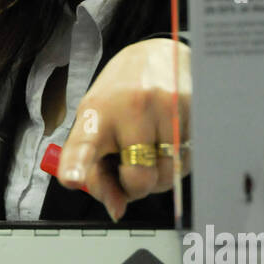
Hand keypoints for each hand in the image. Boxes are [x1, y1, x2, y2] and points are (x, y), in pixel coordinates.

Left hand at [55, 38, 190, 220]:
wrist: (157, 54)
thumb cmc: (119, 97)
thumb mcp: (97, 127)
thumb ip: (99, 173)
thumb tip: (117, 209)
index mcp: (96, 113)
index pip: (84, 144)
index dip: (78, 165)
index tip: (71, 178)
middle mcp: (130, 108)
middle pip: (139, 178)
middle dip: (136, 187)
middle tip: (131, 169)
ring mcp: (164, 107)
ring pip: (168, 175)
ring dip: (159, 176)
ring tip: (150, 149)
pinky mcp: (192, 109)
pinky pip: (188, 160)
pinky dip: (177, 161)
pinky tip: (168, 138)